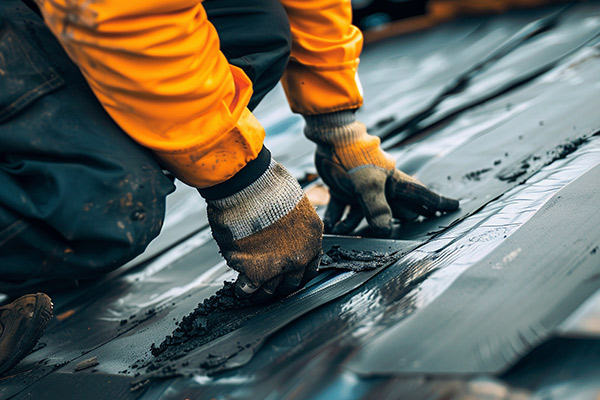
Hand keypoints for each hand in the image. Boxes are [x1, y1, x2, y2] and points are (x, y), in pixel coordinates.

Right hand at [201, 148, 322, 302]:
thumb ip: (292, 223)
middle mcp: (299, 257)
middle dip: (279, 288)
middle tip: (269, 289)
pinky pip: (248, 288)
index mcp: (312, 239)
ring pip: (269, 290)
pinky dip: (243, 289)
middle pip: (291, 284)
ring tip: (252, 293)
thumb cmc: (267, 186)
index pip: (310, 267)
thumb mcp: (293, 202)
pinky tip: (240, 288)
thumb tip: (283, 227)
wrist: (248, 187)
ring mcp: (277, 267)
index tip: (289, 276)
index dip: (298, 274)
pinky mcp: (254, 271)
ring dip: (260, 293)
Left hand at [304, 111, 458, 235]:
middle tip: (404, 234)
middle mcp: (381, 186)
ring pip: (363, 211)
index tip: (454, 206)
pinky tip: (330, 224)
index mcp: (394, 182)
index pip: (422, 195)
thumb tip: (385, 231)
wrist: (330, 137)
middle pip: (395, 208)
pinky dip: (337, 215)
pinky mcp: (343, 185)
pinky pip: (342, 205)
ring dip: (354, 223)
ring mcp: (361, 186)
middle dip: (397, 221)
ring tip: (343, 230)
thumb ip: (376, 209)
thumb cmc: (354, 157)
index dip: (438, 203)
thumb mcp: (367, 185)